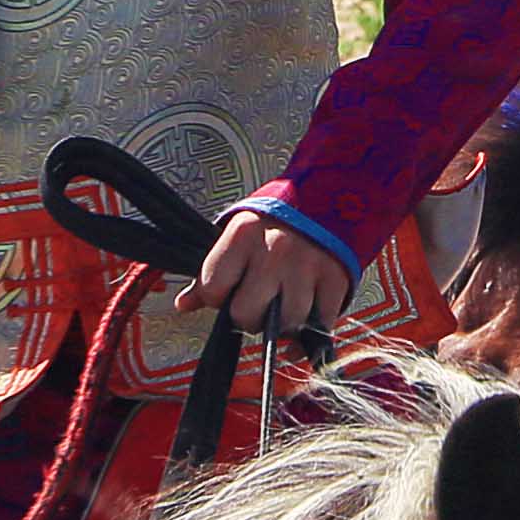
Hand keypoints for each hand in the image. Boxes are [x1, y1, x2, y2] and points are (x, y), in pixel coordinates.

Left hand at [190, 204, 354, 339]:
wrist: (333, 193)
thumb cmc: (279, 217)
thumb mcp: (240, 231)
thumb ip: (212, 269)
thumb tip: (184, 305)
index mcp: (243, 234)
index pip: (213, 289)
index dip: (217, 297)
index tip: (228, 290)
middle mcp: (274, 250)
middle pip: (246, 314)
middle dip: (249, 317)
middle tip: (256, 304)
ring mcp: (307, 266)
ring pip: (285, 324)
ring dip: (283, 323)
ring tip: (283, 305)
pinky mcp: (336, 279)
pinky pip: (319, 323)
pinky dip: (312, 326)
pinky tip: (307, 310)